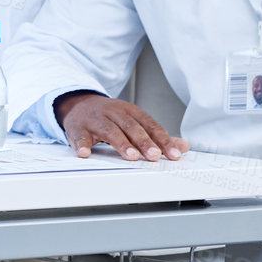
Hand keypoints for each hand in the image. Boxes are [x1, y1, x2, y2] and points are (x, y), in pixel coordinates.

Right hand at [56, 91, 187, 161]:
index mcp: (130, 111)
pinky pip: (80, 137)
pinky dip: (83, 145)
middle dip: (143, 141)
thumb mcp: (134, 121)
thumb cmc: (110, 117)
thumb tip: (183, 146)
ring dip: (120, 143)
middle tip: (153, 155)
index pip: (150, 125)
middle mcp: (114, 113)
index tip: (173, 154)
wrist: (78, 104)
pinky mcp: (78, 128)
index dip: (162, 140)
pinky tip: (86, 153)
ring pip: (109, 131)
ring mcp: (95, 120)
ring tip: (131, 156)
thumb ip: (157, 135)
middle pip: (131, 127)